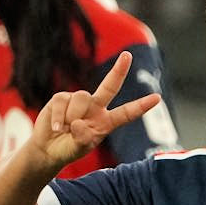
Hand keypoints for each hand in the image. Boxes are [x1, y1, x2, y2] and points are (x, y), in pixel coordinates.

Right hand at [32, 51, 161, 168]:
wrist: (48, 149)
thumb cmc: (69, 148)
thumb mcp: (80, 148)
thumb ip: (83, 138)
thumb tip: (78, 123)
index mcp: (106, 121)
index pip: (126, 113)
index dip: (141, 106)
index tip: (157, 98)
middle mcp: (95, 107)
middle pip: (109, 86)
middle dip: (119, 70)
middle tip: (127, 55)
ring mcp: (79, 101)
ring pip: (82, 98)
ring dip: (72, 117)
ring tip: (65, 130)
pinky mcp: (62, 98)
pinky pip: (63, 102)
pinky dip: (59, 118)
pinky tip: (56, 128)